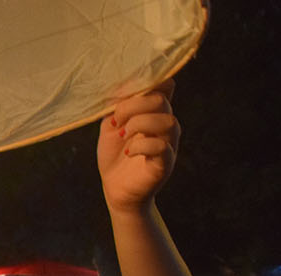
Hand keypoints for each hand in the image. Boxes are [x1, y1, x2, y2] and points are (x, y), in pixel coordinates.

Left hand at [96, 80, 180, 212]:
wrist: (115, 188)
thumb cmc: (114, 154)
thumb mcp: (111, 124)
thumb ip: (118, 105)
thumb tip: (123, 84)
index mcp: (154, 112)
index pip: (165, 85)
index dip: (147, 82)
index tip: (121, 95)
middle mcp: (165, 124)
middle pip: (161, 100)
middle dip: (133, 106)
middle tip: (117, 121)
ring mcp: (168, 144)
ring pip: (167, 121)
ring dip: (138, 124)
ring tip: (122, 135)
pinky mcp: (165, 163)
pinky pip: (162, 147)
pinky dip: (140, 145)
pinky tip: (128, 151)